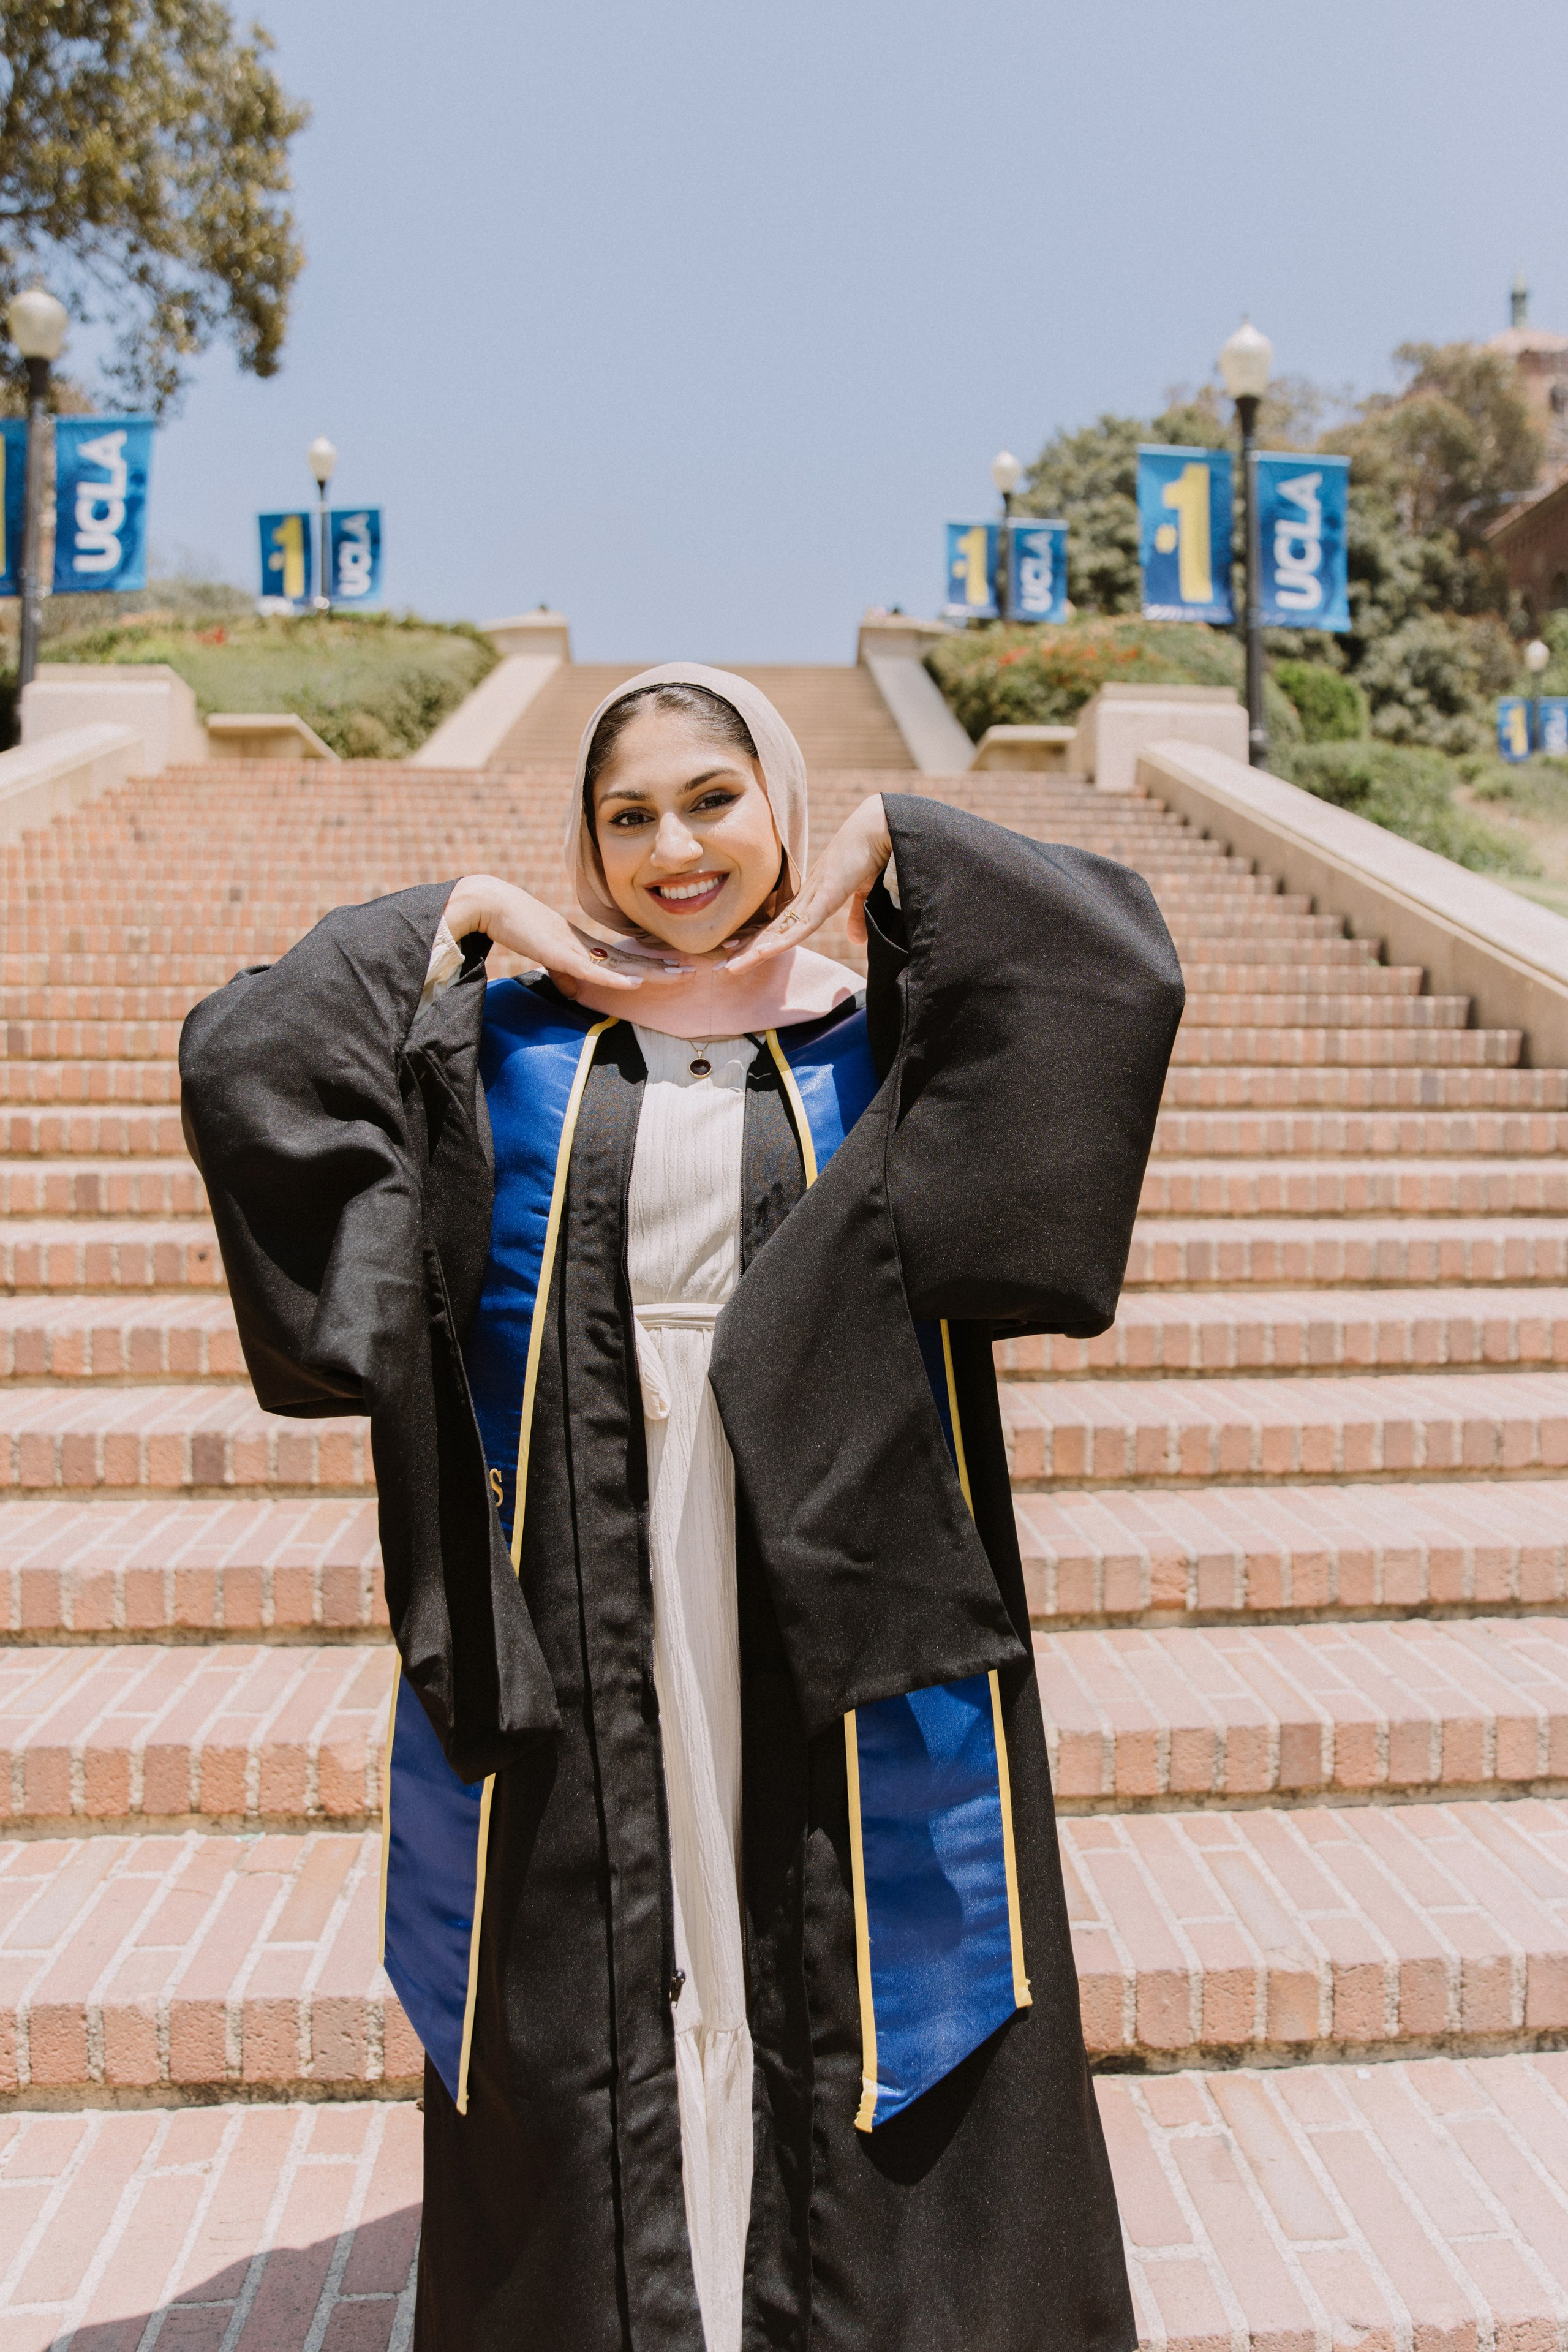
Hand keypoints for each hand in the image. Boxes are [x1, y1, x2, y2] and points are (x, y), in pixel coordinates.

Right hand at [442, 875, 694, 999]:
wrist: (496, 905)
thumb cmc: (520, 927)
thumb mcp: (549, 955)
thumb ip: (564, 971)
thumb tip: (573, 991)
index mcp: (589, 946)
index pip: (629, 957)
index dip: (655, 963)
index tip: (681, 967)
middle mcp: (589, 945)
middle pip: (635, 959)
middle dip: (666, 965)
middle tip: (698, 968)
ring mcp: (577, 948)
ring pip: (623, 963)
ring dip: (652, 971)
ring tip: (680, 975)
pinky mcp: (561, 953)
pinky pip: (594, 969)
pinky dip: (616, 977)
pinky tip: (636, 981)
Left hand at [724, 795, 891, 969]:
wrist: (879, 829)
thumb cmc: (871, 856)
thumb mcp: (863, 894)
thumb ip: (856, 917)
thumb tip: (856, 940)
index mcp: (812, 897)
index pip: (780, 924)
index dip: (760, 941)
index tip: (739, 954)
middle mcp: (806, 897)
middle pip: (771, 929)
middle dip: (747, 949)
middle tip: (722, 965)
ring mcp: (814, 895)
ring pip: (779, 930)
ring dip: (755, 950)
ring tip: (731, 966)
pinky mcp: (826, 895)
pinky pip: (802, 924)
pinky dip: (782, 940)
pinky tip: (763, 953)